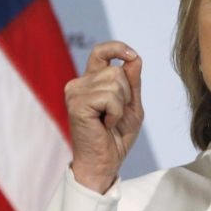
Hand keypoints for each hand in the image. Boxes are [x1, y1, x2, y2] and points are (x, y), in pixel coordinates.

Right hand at [65, 41, 143, 193]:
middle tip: (115, 116)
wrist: (105, 163)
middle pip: (116, 70)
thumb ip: (132, 82)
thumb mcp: (131, 106)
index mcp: (90, 81)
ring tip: (109, 121)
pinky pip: (110, 97)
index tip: (132, 56)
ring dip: (120, 106)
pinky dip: (115, 113)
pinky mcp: (77, 104)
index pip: (101, 51)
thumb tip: (134, 58)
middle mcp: (79, 83)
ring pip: (115, 82)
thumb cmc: (116, 138)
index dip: (117, 48)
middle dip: (126, 94)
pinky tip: (105, 125)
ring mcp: (75, 92)